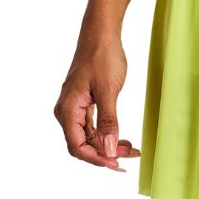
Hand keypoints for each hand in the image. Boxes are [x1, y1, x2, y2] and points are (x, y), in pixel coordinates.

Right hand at [53, 33, 138, 170]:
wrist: (101, 34)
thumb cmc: (102, 56)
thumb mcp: (108, 91)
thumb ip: (108, 122)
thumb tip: (108, 149)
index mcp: (67, 110)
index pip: (77, 147)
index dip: (97, 159)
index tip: (117, 163)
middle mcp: (67, 112)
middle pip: (83, 145)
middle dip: (106, 154)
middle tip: (130, 157)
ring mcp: (75, 109)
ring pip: (90, 139)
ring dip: (109, 146)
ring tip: (131, 149)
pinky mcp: (84, 105)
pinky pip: (94, 128)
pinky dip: (108, 135)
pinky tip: (123, 139)